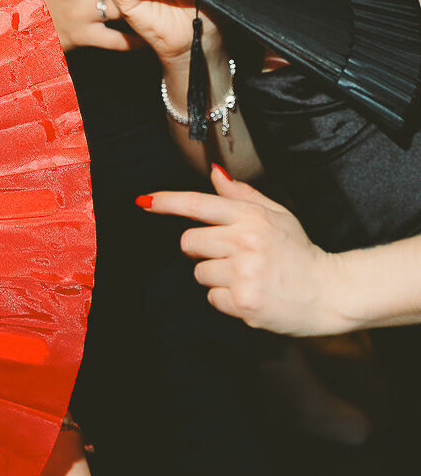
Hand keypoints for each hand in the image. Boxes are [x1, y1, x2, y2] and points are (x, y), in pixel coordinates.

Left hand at [138, 164, 342, 336]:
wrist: (330, 291)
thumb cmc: (300, 252)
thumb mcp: (277, 214)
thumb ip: (242, 195)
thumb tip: (214, 174)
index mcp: (250, 217)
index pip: (198, 204)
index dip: (167, 202)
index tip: (144, 201)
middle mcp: (244, 242)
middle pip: (189, 242)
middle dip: (202, 250)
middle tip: (230, 256)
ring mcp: (244, 273)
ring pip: (200, 273)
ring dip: (216, 277)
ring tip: (246, 277)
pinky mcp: (244, 302)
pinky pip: (212, 298)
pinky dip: (227, 299)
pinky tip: (251, 294)